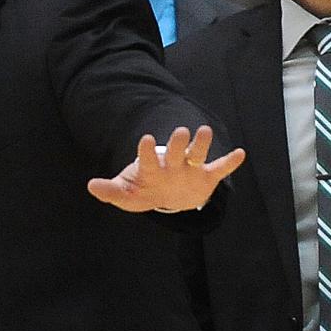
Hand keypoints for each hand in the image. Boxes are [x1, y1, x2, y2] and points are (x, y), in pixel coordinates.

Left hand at [87, 125, 244, 212]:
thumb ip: (111, 190)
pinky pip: (219, 169)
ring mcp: (189, 169)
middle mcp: (172, 165)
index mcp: (152, 169)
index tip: (144, 139)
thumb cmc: (144, 192)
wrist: (168, 198)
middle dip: (177, 143)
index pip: (148, 159)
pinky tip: (239, 153)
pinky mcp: (206, 176)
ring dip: (201, 144)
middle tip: (180, 131)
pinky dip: (229, 162)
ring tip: (204, 131)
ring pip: (197, 154)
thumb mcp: (126, 195)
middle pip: (175, 152)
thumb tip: (91, 186)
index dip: (146, 151)